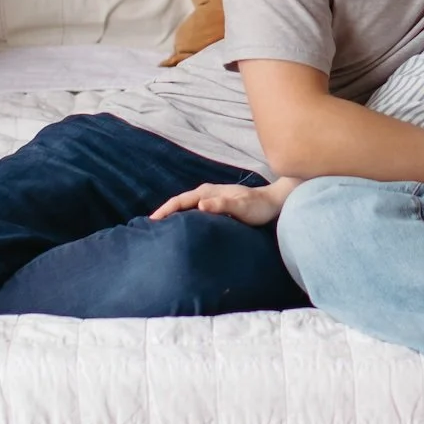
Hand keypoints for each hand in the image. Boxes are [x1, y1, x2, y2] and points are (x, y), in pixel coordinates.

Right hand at [150, 178, 294, 228]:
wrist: (274, 203)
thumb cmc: (259, 207)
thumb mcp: (241, 207)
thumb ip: (222, 205)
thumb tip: (200, 205)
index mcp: (208, 192)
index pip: (180, 200)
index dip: (164, 210)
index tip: (151, 222)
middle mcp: (206, 193)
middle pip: (179, 203)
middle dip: (164, 213)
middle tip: (148, 229)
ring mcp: (211, 199)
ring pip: (186, 207)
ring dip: (173, 216)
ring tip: (160, 231)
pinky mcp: (216, 206)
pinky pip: (194, 212)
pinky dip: (184, 219)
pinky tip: (182, 229)